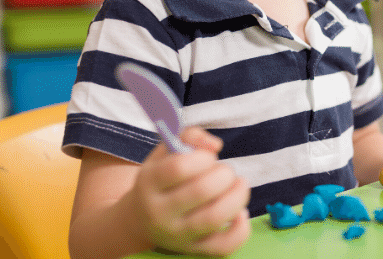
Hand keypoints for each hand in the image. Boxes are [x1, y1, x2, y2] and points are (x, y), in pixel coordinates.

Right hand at [132, 127, 250, 255]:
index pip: (179, 168)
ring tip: (239, 185)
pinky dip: (240, 229)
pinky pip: (223, 247)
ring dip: (237, 196)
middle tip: (225, 171)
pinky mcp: (195, 250)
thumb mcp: (165, 152)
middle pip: (201, 191)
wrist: (142, 219)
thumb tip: (214, 146)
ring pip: (214, 218)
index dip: (203, 157)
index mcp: (150, 183)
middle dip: (224, 174)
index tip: (209, 157)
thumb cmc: (162, 178)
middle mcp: (160, 212)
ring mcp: (177, 235)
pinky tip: (241, 213)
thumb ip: (190, 136)